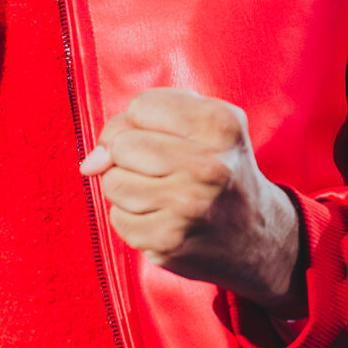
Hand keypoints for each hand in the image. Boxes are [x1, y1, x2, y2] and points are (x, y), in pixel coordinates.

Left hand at [79, 88, 301, 307]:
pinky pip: (116, 218)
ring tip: (162, 193)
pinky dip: (132, 217)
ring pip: (112, 181)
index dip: (144, 121)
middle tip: (162, 168)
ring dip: (128, 187)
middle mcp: (208, 165)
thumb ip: (140, 123)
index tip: (166, 137)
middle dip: (130, 155)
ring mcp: (187, 206)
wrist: (258, 237)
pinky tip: (161, 217)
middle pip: (121, 145)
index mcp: (220, 124)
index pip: (140, 107)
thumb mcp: (203, 126)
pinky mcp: (168, 241)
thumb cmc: (220, 169)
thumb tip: (89, 162)